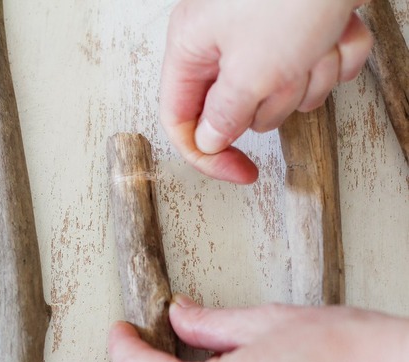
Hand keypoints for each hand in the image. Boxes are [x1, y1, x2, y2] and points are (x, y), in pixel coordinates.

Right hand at [160, 0, 372, 182]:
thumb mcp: (252, 69)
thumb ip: (225, 116)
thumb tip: (210, 140)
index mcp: (193, 48)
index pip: (181, 121)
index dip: (209, 155)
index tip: (243, 173)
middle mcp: (223, 41)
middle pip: (241, 109)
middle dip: (277, 100)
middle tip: (288, 70)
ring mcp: (263, 34)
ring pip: (285, 91)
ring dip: (313, 77)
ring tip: (319, 43)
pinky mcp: (302, 27)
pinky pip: (317, 66)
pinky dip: (337, 56)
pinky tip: (340, 30)